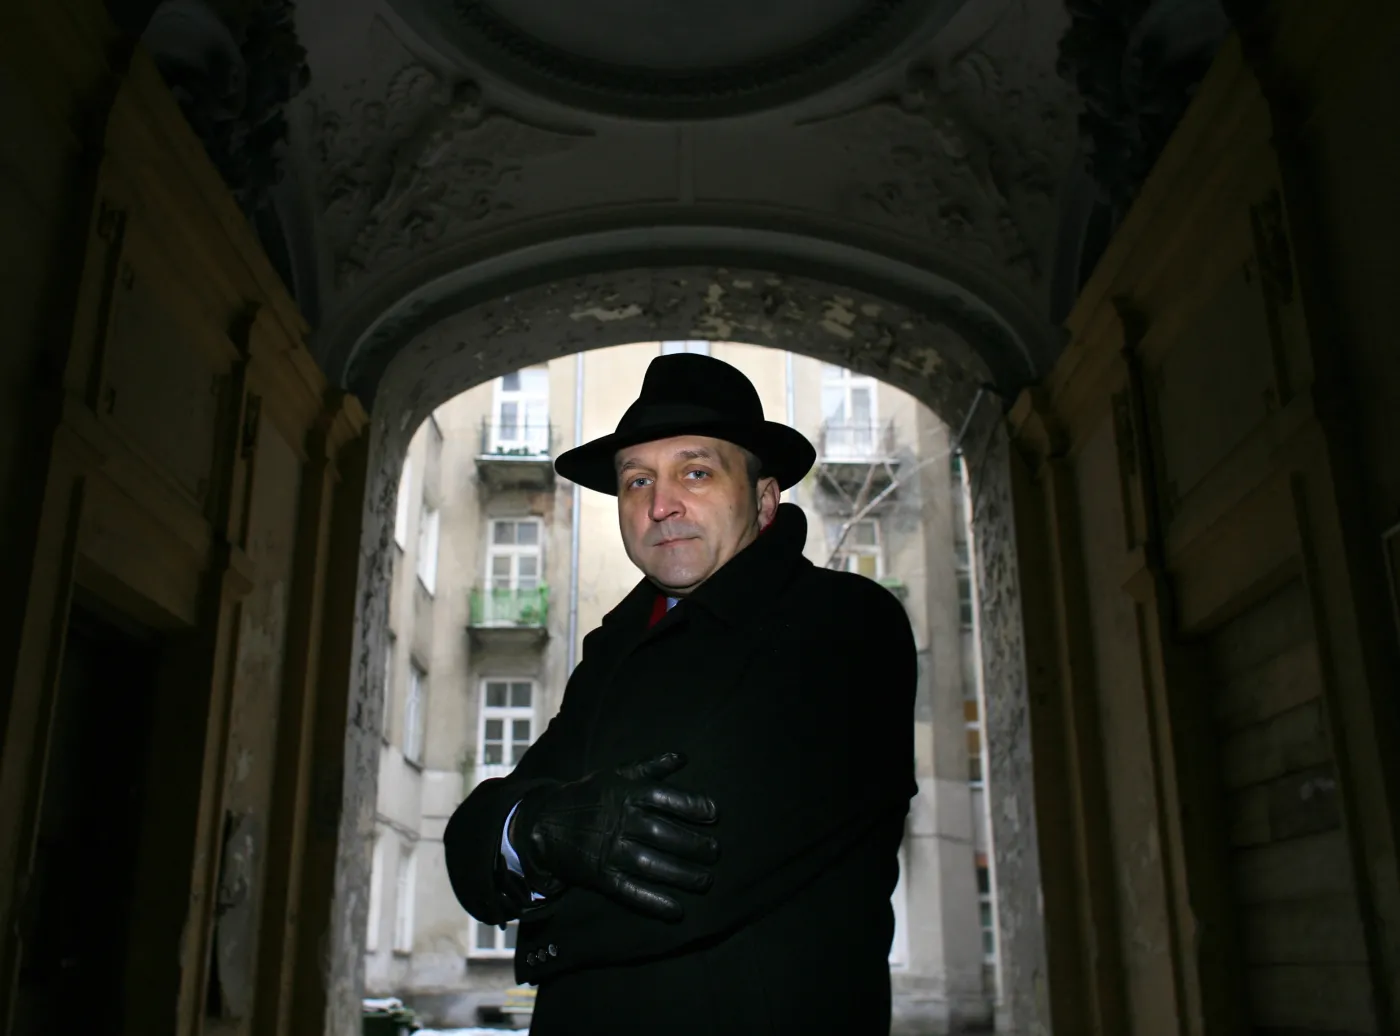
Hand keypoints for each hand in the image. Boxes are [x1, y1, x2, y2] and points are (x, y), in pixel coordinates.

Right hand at [512, 752, 719, 921]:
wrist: (544, 823)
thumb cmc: (590, 796)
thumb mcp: (616, 775)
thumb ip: (651, 767)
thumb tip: (683, 757)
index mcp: (625, 794)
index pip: (665, 798)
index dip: (692, 806)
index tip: (714, 814)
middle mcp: (619, 821)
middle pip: (664, 834)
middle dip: (694, 845)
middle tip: (716, 852)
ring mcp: (609, 850)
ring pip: (652, 864)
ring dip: (683, 875)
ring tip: (707, 881)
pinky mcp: (600, 876)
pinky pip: (630, 891)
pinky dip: (654, 901)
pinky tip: (677, 910)